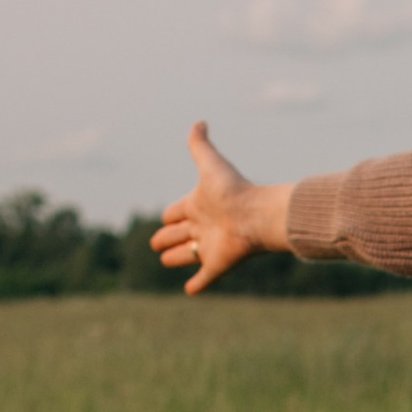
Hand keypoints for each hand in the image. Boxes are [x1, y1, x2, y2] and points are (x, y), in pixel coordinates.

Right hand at [151, 121, 292, 296]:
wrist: (256, 215)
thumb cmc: (233, 190)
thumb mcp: (211, 165)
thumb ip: (201, 145)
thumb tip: (199, 121)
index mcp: (198, 204)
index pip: (177, 210)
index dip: (169, 213)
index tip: (164, 216)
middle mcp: (202, 226)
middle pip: (177, 233)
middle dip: (165, 237)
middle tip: (156, 243)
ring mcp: (209, 246)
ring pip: (186, 254)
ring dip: (175, 257)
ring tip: (165, 259)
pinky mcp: (217, 264)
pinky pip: (204, 277)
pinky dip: (197, 284)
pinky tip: (190, 290)